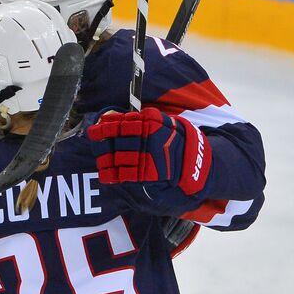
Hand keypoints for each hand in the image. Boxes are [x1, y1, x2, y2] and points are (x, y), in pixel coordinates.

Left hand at [87, 107, 211, 194]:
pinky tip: (106, 174)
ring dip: (106, 159)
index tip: (94, 129)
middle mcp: (148, 137)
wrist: (198, 163)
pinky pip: (126, 174)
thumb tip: (113, 119)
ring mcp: (148, 155)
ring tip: (100, 160)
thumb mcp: (164, 123)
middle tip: (95, 144)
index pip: (122, 123)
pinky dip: (113, 174)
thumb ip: (141, 121)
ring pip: (119, 156)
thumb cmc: (178, 141)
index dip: (105, 127)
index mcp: (151, 122)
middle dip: (103, 144)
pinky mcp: (149, 173)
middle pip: (117, 140)